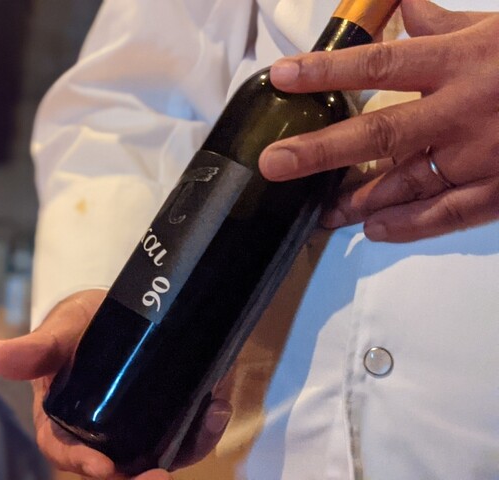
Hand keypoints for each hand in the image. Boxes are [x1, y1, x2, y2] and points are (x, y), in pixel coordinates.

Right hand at [0, 289, 231, 478]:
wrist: (115, 310)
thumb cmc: (80, 325)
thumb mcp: (60, 331)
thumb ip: (36, 348)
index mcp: (65, 421)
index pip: (68, 451)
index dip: (82, 464)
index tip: (103, 467)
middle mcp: (103, 434)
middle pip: (118, 468)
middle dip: (139, 477)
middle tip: (160, 476)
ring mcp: (139, 427)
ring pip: (158, 454)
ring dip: (184, 448)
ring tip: (206, 422)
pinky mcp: (168, 415)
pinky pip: (185, 432)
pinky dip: (203, 425)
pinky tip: (215, 406)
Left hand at [259, 0, 498, 241]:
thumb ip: (445, 24)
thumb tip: (403, 9)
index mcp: (463, 60)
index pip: (380, 63)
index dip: (327, 71)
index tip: (281, 77)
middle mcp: (466, 110)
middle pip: (380, 135)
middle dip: (321, 151)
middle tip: (275, 164)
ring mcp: (485, 155)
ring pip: (406, 183)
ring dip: (357, 200)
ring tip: (319, 212)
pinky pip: (449, 214)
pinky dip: (408, 226)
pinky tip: (372, 230)